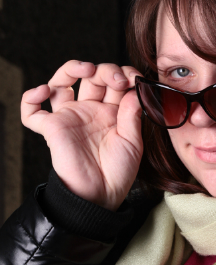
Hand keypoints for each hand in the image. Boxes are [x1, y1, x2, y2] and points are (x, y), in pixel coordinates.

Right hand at [21, 61, 143, 210]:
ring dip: (72, 68)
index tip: (134, 78)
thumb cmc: (118, 172)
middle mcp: (89, 110)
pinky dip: (30, 97)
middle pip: (91, 76)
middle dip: (105, 70)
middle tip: (118, 79)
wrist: (101, 196)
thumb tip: (135, 88)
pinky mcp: (52, 128)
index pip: (114, 81)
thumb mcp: (133, 141)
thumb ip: (132, 114)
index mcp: (111, 111)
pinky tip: (43, 90)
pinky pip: (31, 111)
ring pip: (60, 82)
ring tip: (86, 68)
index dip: (124, 74)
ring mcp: (70, 117)